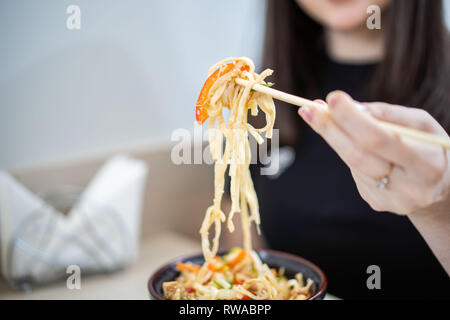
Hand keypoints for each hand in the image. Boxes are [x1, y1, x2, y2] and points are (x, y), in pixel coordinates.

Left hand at [298, 90, 449, 214]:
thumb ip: (388, 114)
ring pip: (352, 164)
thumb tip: (350, 106)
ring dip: (332, 137)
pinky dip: (348, 151)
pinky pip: (355, 172)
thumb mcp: (421, 124)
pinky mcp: (377, 203)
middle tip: (308, 108)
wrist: (441, 186)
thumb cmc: (429, 146)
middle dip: (330, 129)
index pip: (380, 140)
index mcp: (427, 164)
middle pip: (358, 156)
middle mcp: (410, 188)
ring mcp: (391, 200)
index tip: (332, 98)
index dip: (353, 119)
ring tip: (317, 115)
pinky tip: (351, 141)